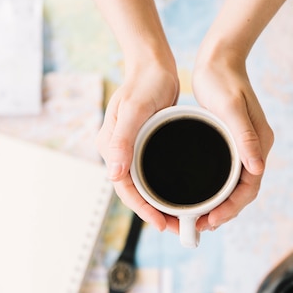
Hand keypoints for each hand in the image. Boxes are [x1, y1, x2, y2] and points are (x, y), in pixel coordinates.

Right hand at [97, 61, 179, 231]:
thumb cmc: (144, 83)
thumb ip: (122, 140)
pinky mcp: (145, 145)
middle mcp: (119, 151)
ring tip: (181, 218)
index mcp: (111, 146)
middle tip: (177, 227)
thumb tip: (113, 174)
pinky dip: (164, 187)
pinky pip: (152, 173)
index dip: (142, 209)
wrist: (153, 64)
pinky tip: (180, 194)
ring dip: (159, 203)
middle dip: (153, 212)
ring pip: (144, 185)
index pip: (124, 187)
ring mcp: (132, 149)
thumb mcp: (134, 110)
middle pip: (134, 191)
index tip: (161, 223)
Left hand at [192, 55, 273, 231]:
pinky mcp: (230, 142)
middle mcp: (254, 149)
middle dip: (225, 212)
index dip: (233, 207)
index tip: (213, 219)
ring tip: (199, 219)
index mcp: (260, 144)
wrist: (219, 59)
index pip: (250, 187)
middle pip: (243, 191)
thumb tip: (257, 169)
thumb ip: (245, 137)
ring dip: (219, 204)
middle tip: (201, 226)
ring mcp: (242, 147)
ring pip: (234, 186)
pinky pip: (226, 174)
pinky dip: (215, 189)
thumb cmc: (224, 81)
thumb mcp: (232, 108)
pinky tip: (200, 196)